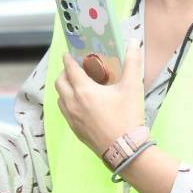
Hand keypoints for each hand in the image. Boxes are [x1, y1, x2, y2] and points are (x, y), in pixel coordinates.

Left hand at [54, 39, 144, 156]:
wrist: (125, 149)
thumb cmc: (128, 117)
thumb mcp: (132, 87)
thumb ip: (132, 62)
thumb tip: (134, 42)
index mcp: (84, 90)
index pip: (70, 68)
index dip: (68, 59)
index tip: (69, 53)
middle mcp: (73, 103)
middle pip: (59, 82)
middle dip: (64, 72)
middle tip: (75, 69)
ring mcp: (71, 118)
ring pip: (59, 97)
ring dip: (64, 88)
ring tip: (77, 85)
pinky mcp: (74, 129)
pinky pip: (64, 111)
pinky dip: (67, 102)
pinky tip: (80, 103)